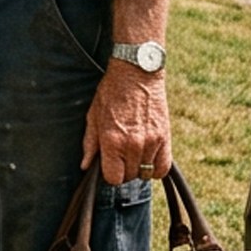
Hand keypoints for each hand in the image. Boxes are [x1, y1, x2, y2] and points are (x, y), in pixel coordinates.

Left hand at [81, 59, 171, 184]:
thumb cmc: (111, 92)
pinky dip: (156, 168)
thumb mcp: (94, 115)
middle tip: (120, 155)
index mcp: (112, 140)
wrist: (137, 72)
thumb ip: (90, 143)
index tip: (109, 164)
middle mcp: (132, 145)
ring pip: (146, 174)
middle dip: (123, 170)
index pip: (113, 178)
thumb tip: (85, 166)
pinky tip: (148, 157)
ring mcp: (151, 142)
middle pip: (129, 177)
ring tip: (133, 153)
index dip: (110, 174)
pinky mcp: (165, 138)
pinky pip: (163, 168)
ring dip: (138, 168)